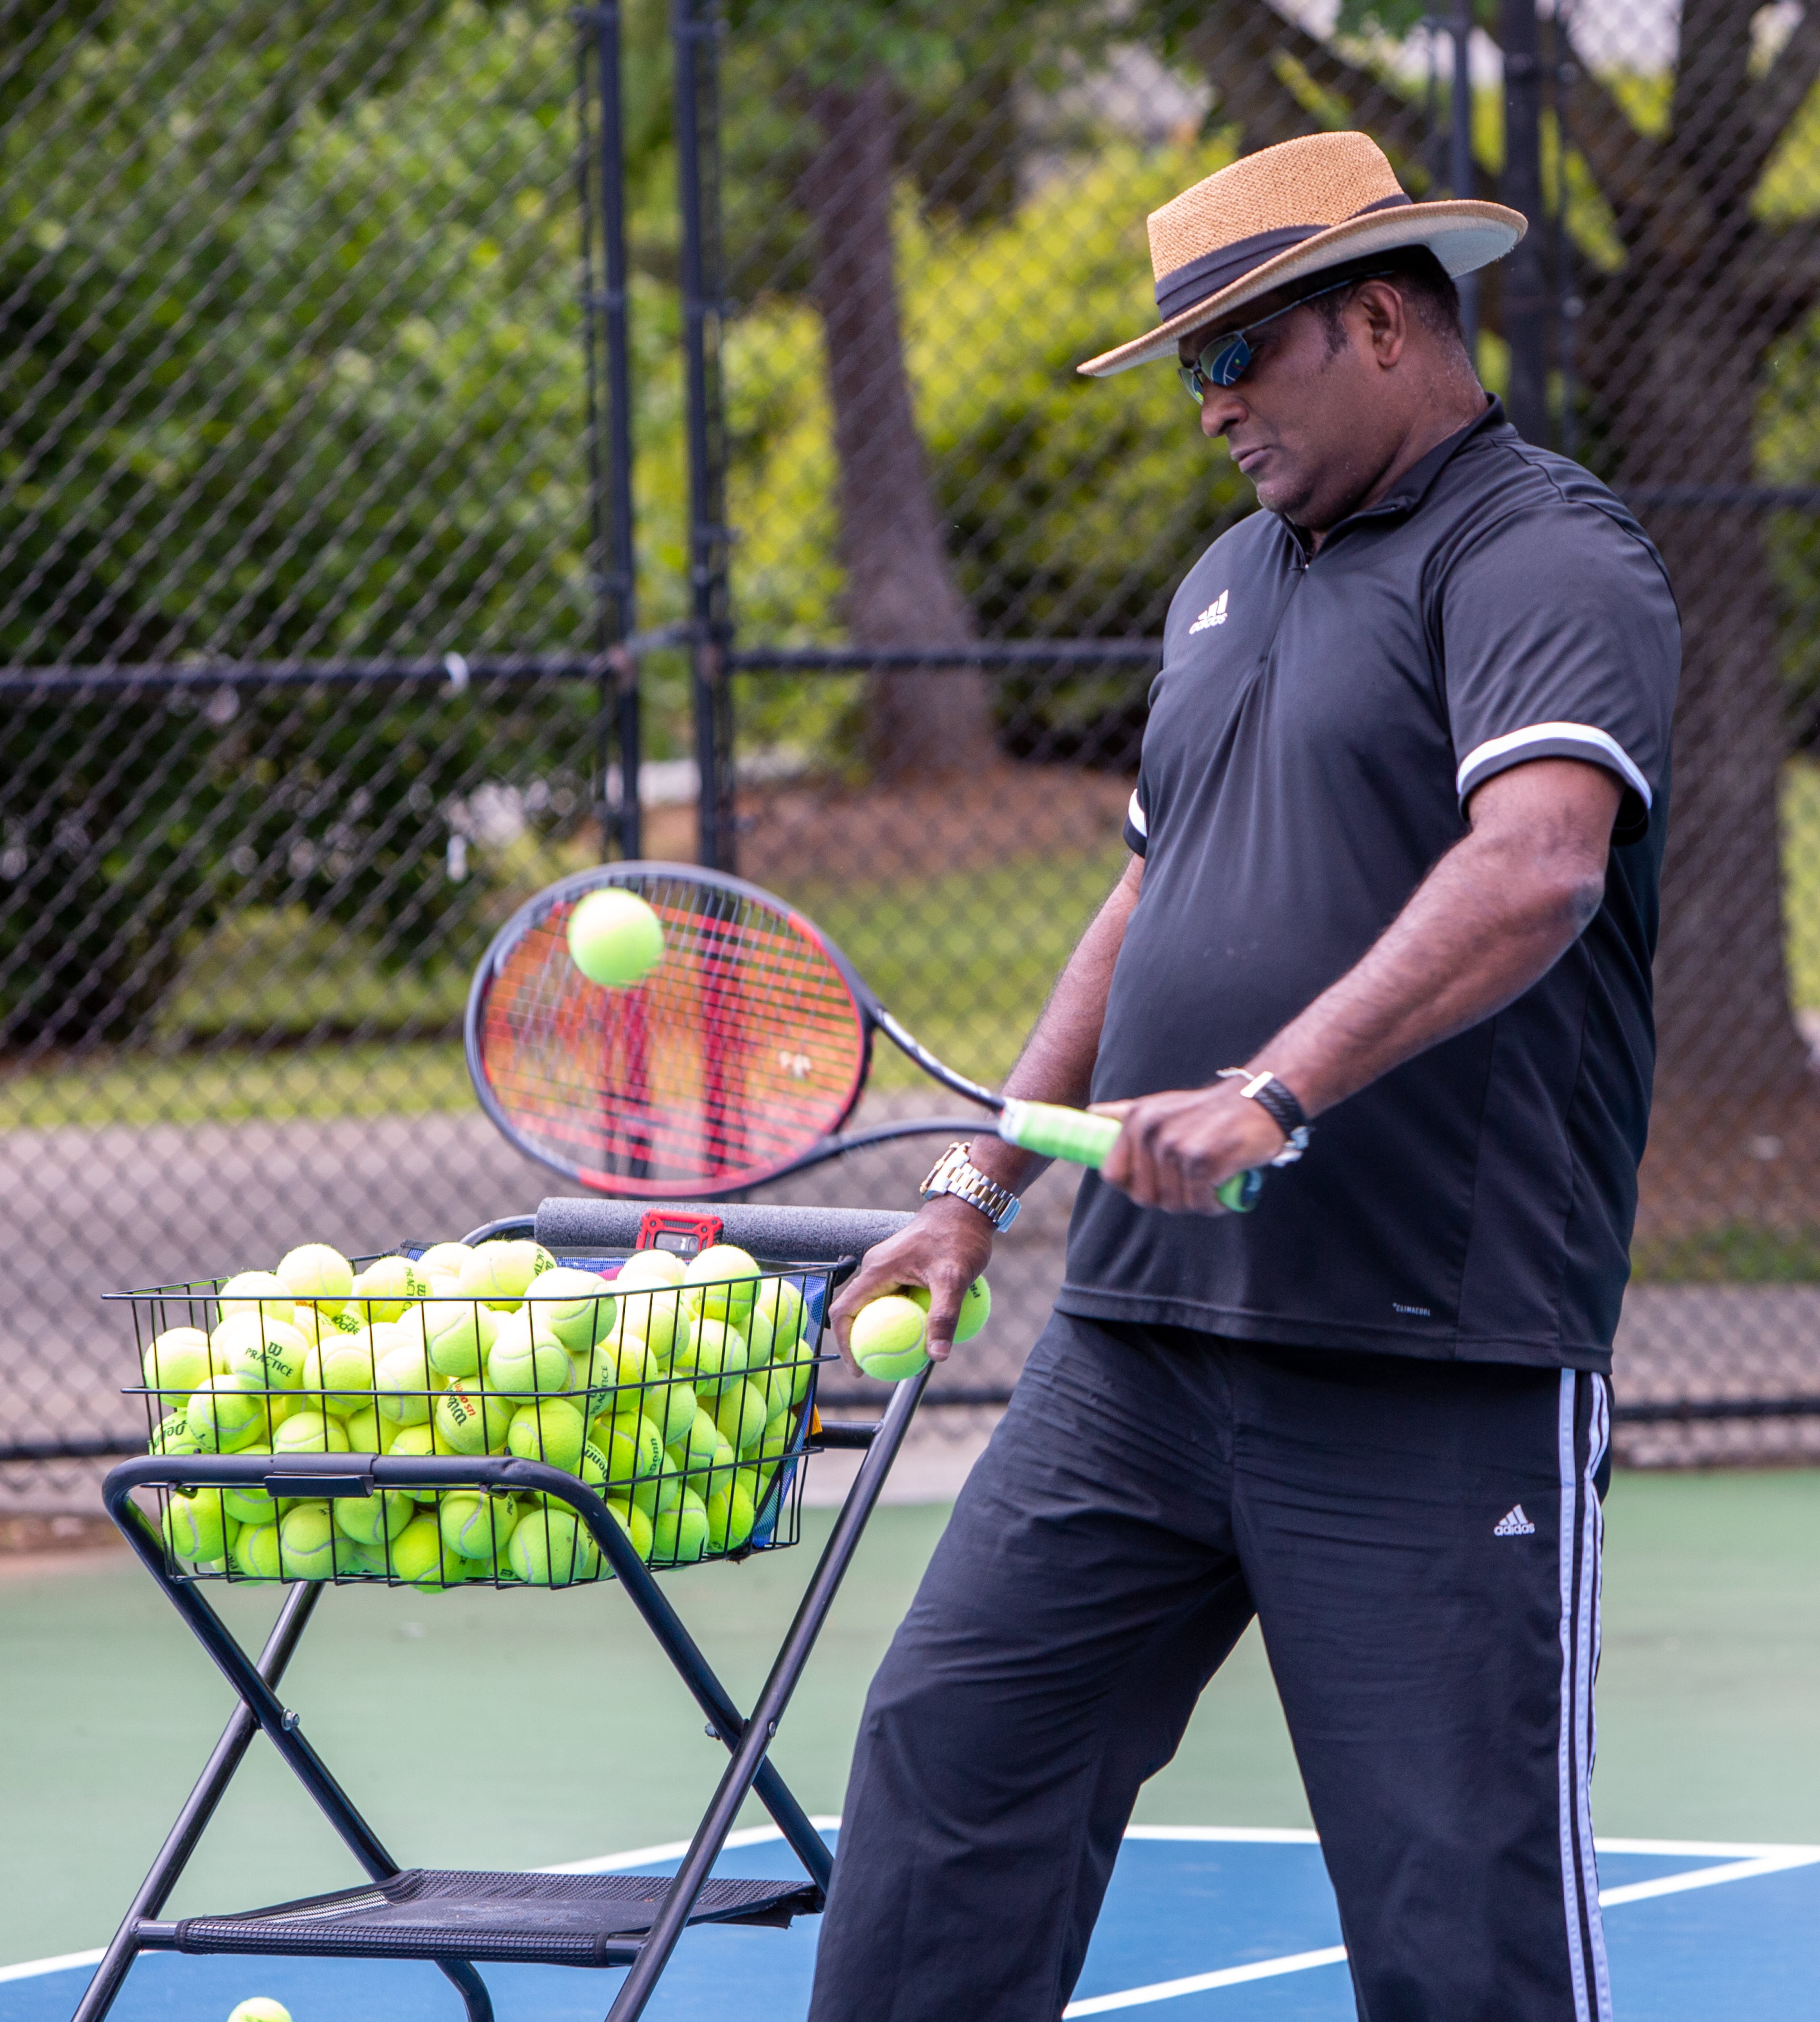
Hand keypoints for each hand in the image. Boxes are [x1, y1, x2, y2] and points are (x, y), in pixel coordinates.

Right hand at [828, 1195, 996, 1370]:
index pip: (844, 1311)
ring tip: (905, 1356)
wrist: (967, 1205)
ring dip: (887, 1330)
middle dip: (865, 1343)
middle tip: (883, 1369)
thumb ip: (944, 1317)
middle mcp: (877, 1267)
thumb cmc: (959, 1237)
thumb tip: (938, 1357)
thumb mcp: (953, 1278)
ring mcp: (889, 1266)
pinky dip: (905, 1316)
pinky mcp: (904, 1265)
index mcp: (877, 1270)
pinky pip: (897, 1297)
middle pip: (858, 1312)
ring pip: (879, 1306)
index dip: (845, 1344)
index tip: (860, 1370)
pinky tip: (927, 1332)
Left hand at [1093, 1084, 1285, 1213]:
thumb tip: (1091, 1113)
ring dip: (1196, 1200)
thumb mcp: (1161, 1105)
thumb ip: (1125, 1113)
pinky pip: (1199, 1204)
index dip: (1135, 1186)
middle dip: (1170, 1196)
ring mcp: (1175, 1146)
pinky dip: (1214, 1204)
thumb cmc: (1209, 1111)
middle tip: (1193, 1179)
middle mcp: (1151, 1131)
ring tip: (1211, 1176)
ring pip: (1173, 1203)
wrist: (1260, 1101)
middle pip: (1144, 1196)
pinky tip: (1225, 1182)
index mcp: (1136, 1119)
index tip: (1159, 1181)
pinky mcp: (1202, 1162)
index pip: (1112, 1175)